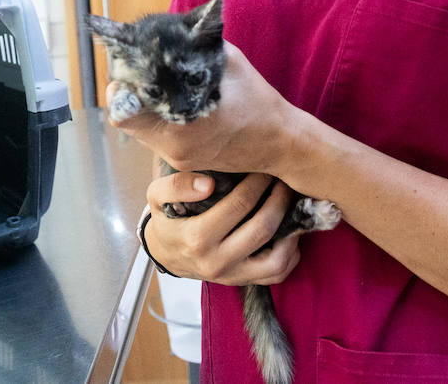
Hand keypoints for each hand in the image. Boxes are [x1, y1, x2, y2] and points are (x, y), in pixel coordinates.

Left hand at [107, 41, 294, 174]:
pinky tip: (174, 101)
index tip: (129, 69)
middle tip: (140, 72)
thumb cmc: (258, 101)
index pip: (124, 112)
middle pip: (127, 120)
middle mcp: (173, 147)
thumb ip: (195, 46)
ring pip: (140, 129)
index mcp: (179, 126)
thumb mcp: (228, 62)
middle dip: (130, 93)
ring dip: (143, 106)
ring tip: (158, 84)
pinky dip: (157, 118)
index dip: (121, 88)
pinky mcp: (184, 162)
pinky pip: (157, 137)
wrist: (281, 142)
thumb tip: (168, 28)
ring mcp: (177, 158)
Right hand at [143, 170, 301, 284]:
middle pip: (263, 228)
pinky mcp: (244, 282)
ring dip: (290, 229)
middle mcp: (217, 261)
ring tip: (289, 205)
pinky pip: (278, 273)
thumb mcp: (157, 196)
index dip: (258, 181)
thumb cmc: (167, 219)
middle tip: (283, 179)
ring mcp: (233, 276)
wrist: (165, 253)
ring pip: (277, 259)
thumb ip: (176, 185)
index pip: (239, 204)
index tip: (264, 164)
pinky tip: (288, 230)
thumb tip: (207, 183)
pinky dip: (290, 253)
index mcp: (196, 238)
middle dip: (279, 198)